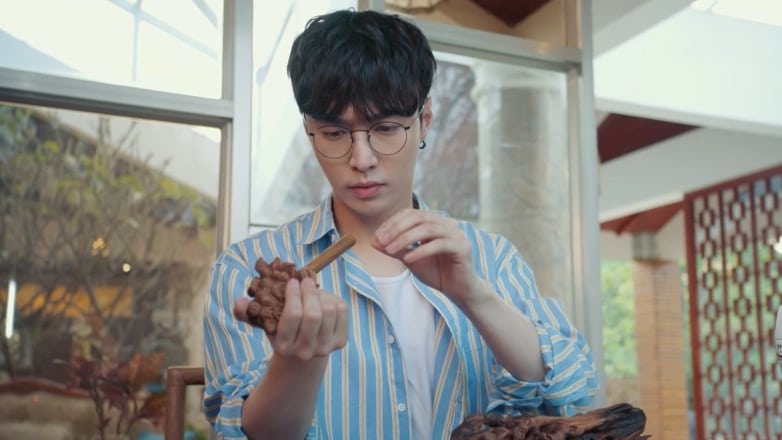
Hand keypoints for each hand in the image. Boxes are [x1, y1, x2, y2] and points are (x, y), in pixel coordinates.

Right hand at [234, 277, 348, 359]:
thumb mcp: (263, 324)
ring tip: (313, 291)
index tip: (292, 282)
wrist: (303, 355)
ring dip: (321, 294)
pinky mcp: (340, 342)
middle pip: (314, 314)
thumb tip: (239, 302)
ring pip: (330, 310)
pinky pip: (342, 311)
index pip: (292, 316)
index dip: (294, 294)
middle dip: (309, 292)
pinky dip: (333, 299)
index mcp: (284, 347)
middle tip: (305, 281)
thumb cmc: (281, 333)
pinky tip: (324, 299)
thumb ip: (247, 313)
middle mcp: (306, 351)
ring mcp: (325, 348)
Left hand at [372, 208, 487, 306]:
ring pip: (428, 229)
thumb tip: (374, 241)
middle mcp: (447, 224)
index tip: (377, 237)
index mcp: (435, 222)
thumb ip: (395, 250)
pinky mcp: (462, 247)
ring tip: (390, 251)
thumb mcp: (410, 260)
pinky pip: (439, 244)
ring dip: (405, 239)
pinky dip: (421, 251)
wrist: (459, 291)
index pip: (411, 214)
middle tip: (381, 241)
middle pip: (418, 217)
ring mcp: (456, 234)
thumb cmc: (436, 273)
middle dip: (397, 228)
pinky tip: (408, 259)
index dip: (392, 223)